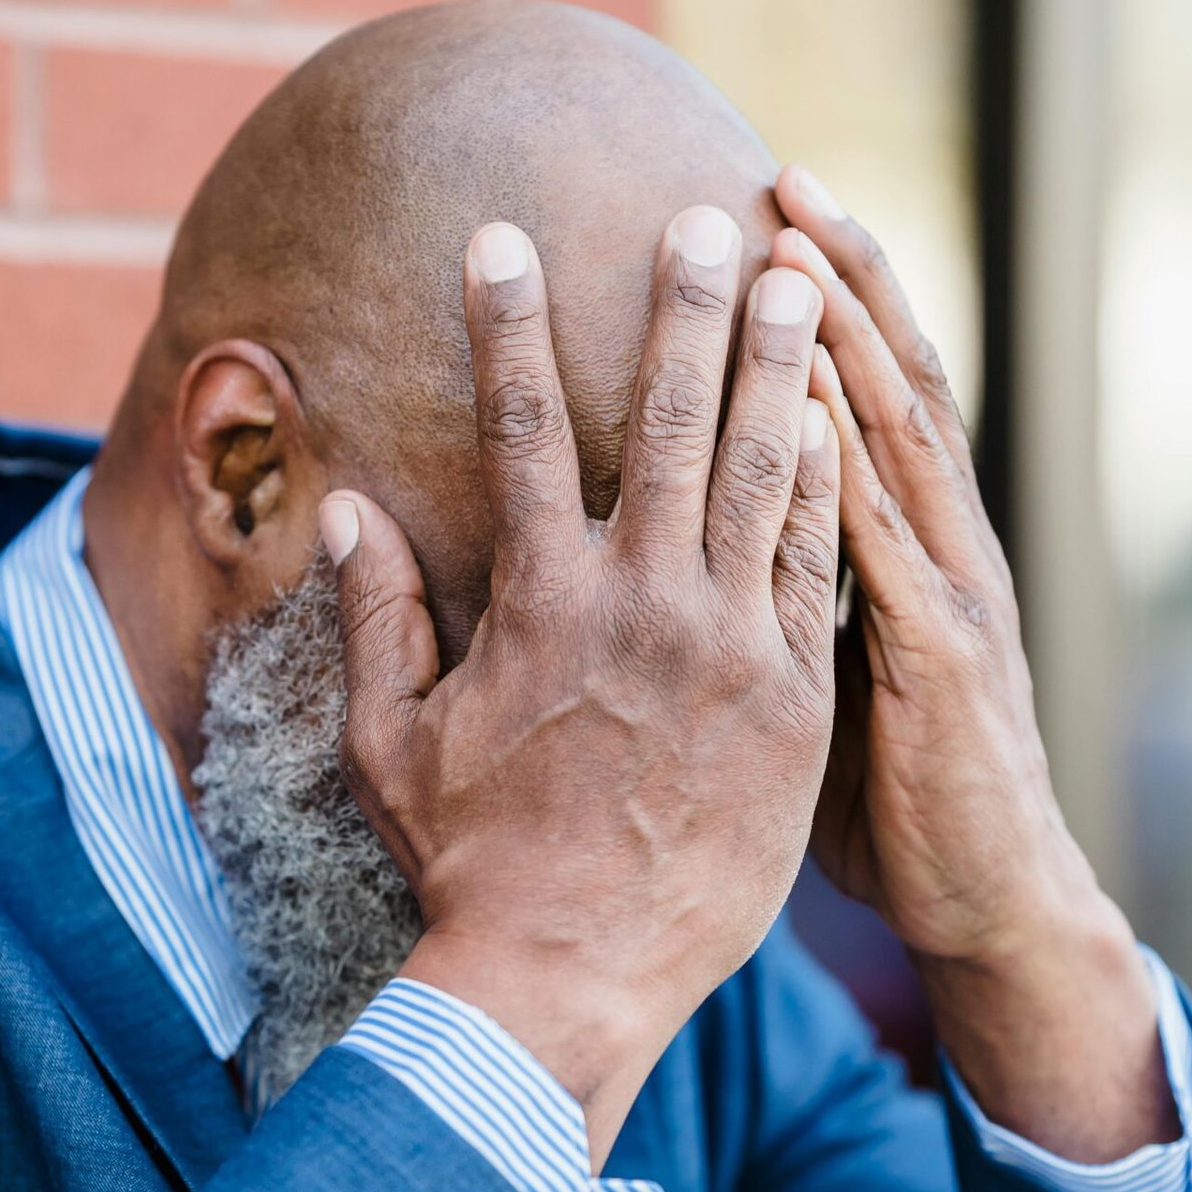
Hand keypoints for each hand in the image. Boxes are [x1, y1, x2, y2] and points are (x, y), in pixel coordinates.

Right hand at [321, 206, 840, 1167]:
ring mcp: (728, 647)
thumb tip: (348, 510)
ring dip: (776, 367)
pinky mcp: (794, 698)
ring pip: (761, 473)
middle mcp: (639, 603)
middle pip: (666, 420)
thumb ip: (376, 617)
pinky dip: (829, 485)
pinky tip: (842, 415)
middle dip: (682, 305)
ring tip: (796, 280)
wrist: (570, 975)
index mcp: (537, 602)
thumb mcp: (389, 743)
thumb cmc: (467, 863)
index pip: (518, 427)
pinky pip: (817, 567)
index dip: (505, 322)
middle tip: (704, 217)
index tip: (501, 236)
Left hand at [773, 166, 1172, 1161]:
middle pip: (893, 379)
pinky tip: (811, 401)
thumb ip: (785, 595)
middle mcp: (938, 545)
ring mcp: (946, 594)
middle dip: (839, 274)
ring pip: (898, 439)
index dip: (827, 301)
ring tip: (793, 246)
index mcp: (909, 545)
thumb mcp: (825, 675)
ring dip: (847, 337)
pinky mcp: (937, 660)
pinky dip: (850, 466)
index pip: (870, 393)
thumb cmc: (888, 794)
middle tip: (779, 177)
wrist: (983, 900)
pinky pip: (885, 545)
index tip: (764, 211)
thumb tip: (697, 543)